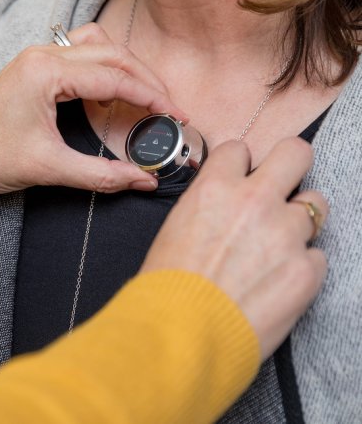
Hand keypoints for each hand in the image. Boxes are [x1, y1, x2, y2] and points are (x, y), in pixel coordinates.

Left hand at [0, 23, 185, 197]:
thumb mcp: (50, 168)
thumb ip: (102, 174)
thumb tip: (142, 180)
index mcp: (45, 72)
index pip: (114, 76)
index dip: (151, 96)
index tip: (174, 114)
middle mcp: (43, 55)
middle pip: (113, 53)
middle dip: (146, 79)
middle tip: (167, 107)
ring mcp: (38, 58)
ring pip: (99, 47)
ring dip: (126, 68)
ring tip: (144, 97)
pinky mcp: (36, 68)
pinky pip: (81, 56)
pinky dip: (104, 71)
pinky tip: (110, 95)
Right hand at [140, 137, 328, 358]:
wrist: (181, 334)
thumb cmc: (168, 286)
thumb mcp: (176, 228)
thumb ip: (209, 205)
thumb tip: (227, 201)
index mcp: (215, 189)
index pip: (239, 150)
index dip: (239, 165)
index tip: (240, 178)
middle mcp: (255, 202)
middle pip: (296, 152)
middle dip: (290, 163)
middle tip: (282, 182)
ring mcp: (286, 234)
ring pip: (316, 204)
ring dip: (298, 219)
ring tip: (278, 244)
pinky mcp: (307, 270)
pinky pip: (316, 255)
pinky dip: (300, 265)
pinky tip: (276, 282)